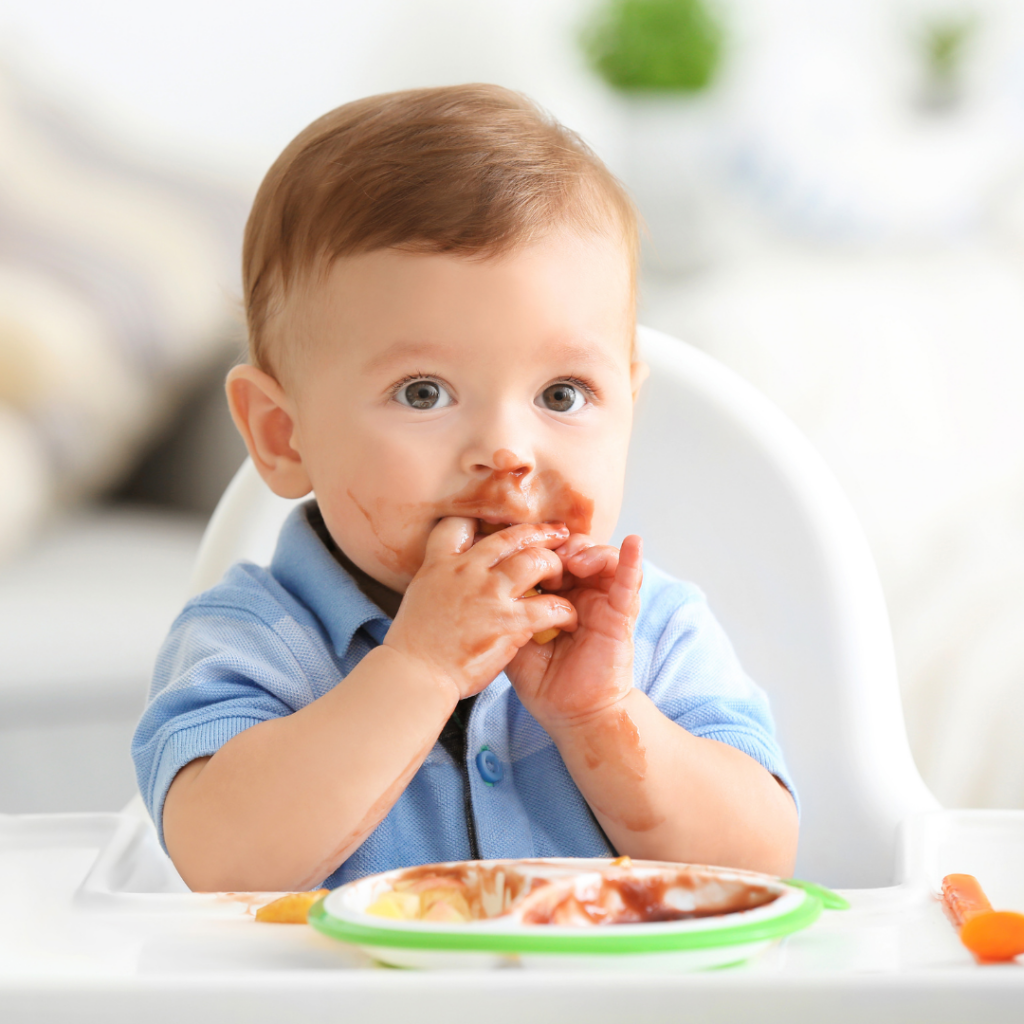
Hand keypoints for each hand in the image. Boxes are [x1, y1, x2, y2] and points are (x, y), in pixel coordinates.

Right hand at [383, 518, 576, 698]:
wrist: (415, 674)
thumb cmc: (417, 642)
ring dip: (554, 566)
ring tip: (560, 578)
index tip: (502, 527)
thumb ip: (445, 574)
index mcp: (441, 562)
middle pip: (511, 536)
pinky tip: (567, 617)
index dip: (484, 522)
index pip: (461, 524)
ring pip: (535, 560)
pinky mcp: (508, 623)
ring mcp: (489, 594)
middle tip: (558, 535)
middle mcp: (467, 571)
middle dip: (539, 533)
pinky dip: (563, 610)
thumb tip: (458, 567)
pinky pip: (549, 606)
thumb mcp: (422, 592)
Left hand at [506, 534, 642, 727]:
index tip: (517, 553)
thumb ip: (504, 617)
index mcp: (555, 599)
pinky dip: (632, 561)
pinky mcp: (620, 616)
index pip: (548, 559)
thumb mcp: (513, 645)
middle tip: (545, 554)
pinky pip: (630, 584)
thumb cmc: (547, 686)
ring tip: (572, 560)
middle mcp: (580, 595)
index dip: (535, 549)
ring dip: (588, 551)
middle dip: (559, 545)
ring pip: (601, 558)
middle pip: (574, 551)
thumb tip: (480, 588)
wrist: (573, 719)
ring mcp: (602, 603)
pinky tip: (634, 542)